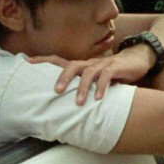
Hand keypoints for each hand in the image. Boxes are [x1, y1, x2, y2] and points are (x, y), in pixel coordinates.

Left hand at [28, 45, 155, 104]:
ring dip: (82, 87)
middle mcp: (89, 64)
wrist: (136, 59)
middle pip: (71, 66)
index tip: (27, 62)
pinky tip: (98, 98)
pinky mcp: (115, 68)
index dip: (43, 60)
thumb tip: (64, 103)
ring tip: (78, 102)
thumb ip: (82, 87)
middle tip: (55, 91)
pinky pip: (106, 77)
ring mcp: (102, 65)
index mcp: (82, 66)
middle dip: (62, 78)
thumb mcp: (95, 79)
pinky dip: (101, 87)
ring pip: (88, 73)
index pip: (59, 60)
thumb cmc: (112, 72)